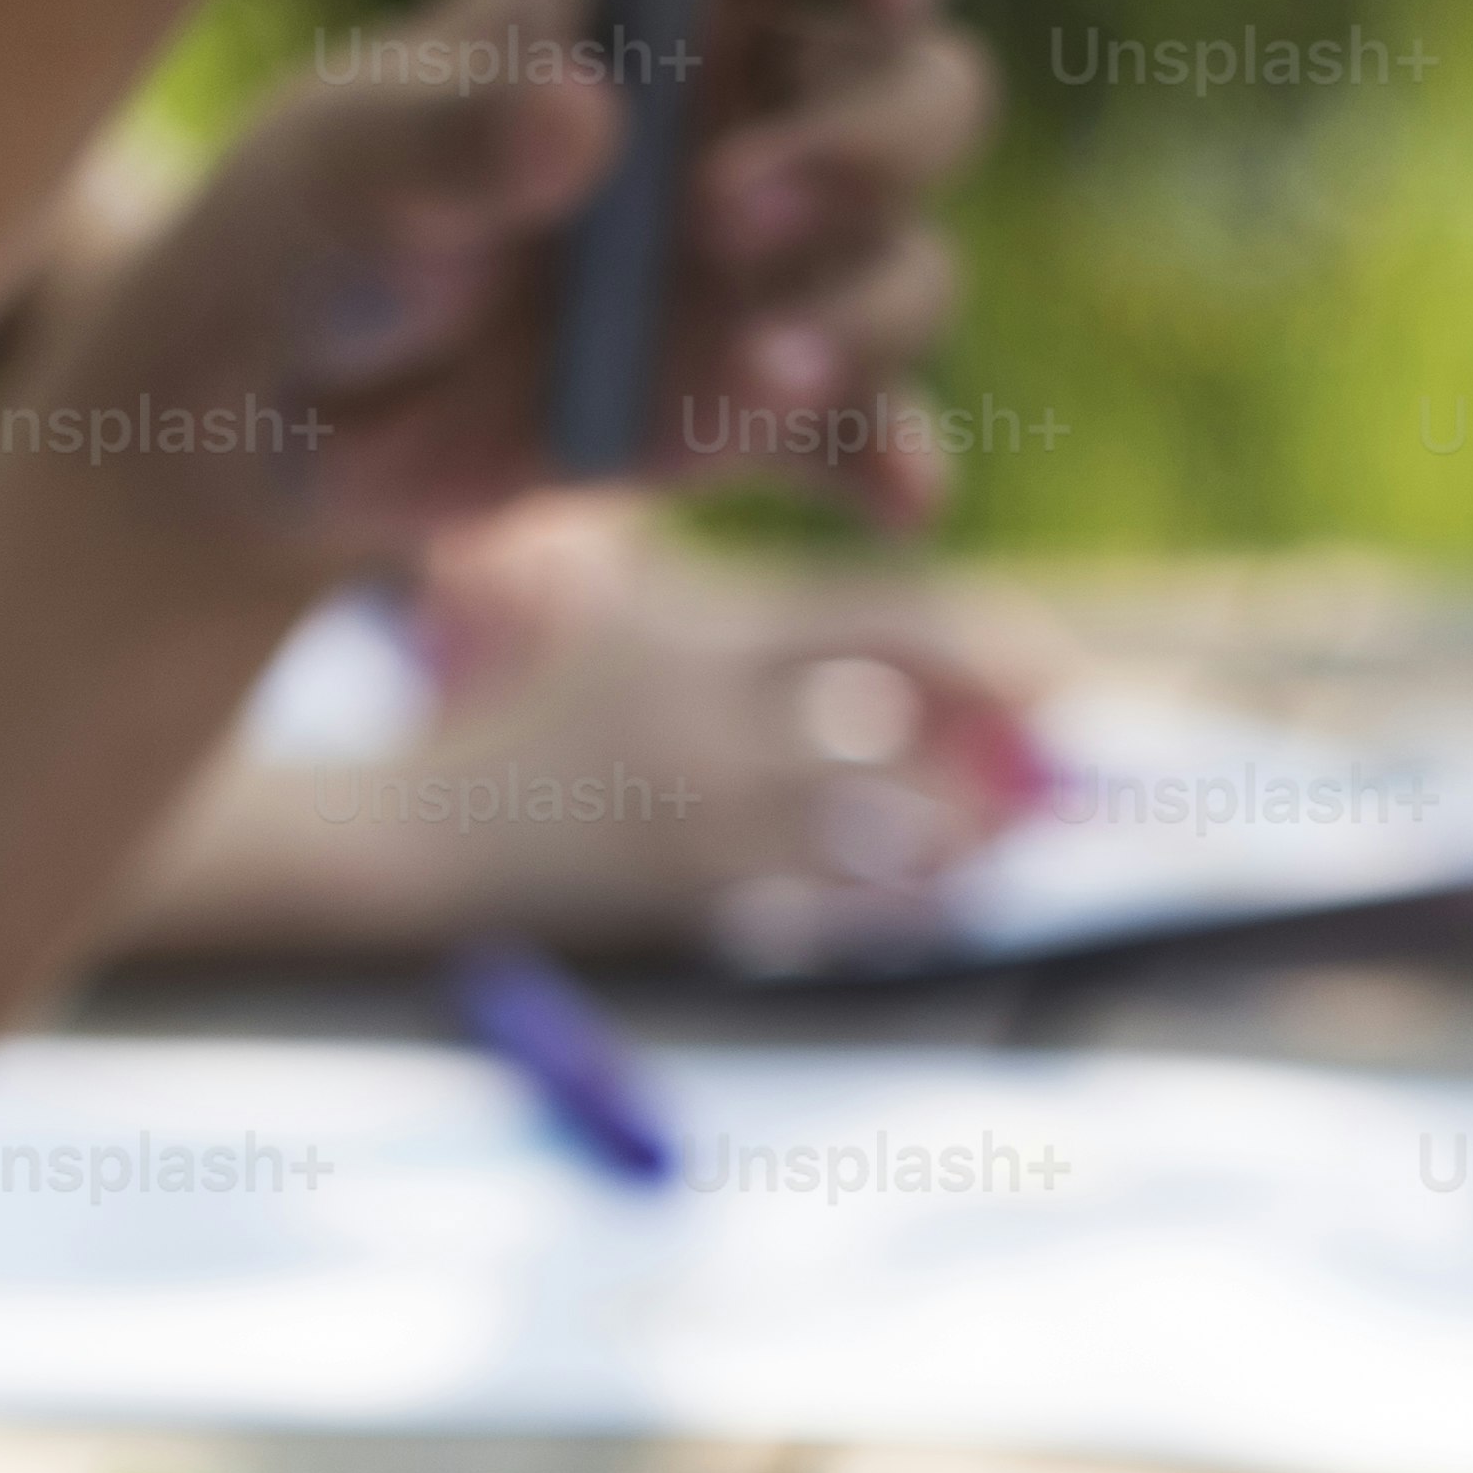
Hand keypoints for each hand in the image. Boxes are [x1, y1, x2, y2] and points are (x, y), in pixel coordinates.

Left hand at [1, 0, 996, 568]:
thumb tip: (584, 115)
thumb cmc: (330, 226)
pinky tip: (893, 496)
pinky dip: (888, 461)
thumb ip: (459, 140)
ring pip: (906, 266)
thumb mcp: (362, 173)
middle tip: (725, 215)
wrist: (291, 417)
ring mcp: (773, 270)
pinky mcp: (758, 409)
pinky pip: (866, 434)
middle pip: (921, 92)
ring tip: (751, 375)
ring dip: (859, 319)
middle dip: (863, 148)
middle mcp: (759, 115)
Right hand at [400, 495, 1056, 934]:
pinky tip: (937, 898)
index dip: (990, 649)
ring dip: (962, 839)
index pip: (886, 624)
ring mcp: (703, 827)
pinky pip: (834, 914)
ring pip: (883, 837)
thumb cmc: (518, 705)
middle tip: (1052, 773)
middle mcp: (713, 725)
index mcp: (704, 631)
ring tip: (1005, 834)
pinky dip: (899, 907)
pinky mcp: (690, 910)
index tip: (1056, 677)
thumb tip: (873, 558)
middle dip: (994, 759)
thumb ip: (729, 568)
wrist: (417, 840)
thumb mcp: (611, 588)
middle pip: (905, 738)